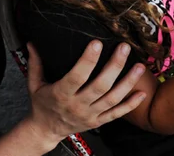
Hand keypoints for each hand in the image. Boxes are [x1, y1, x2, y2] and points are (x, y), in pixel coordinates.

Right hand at [24, 41, 146, 144]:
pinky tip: (142, 93)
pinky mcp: (98, 121)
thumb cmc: (42, 104)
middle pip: (99, 86)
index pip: (77, 76)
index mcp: (61, 93)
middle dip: (114, 66)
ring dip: (128, 82)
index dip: (88, 60)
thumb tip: (31, 43)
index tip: (97, 42)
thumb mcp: (34, 84)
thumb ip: (35, 63)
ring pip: (112, 99)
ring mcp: (90, 114)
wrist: (46, 130)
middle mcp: (77, 105)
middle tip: (124, 48)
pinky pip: (117, 113)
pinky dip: (131, 104)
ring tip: (140, 66)